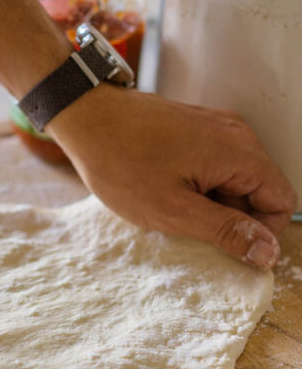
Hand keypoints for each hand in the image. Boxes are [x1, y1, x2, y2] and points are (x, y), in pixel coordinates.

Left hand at [49, 85, 296, 269]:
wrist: (86, 117)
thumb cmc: (122, 162)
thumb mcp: (174, 210)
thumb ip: (225, 231)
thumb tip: (268, 252)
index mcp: (240, 153)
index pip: (283, 202)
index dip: (261, 233)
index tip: (226, 247)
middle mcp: (237, 135)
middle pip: (260, 191)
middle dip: (231, 218)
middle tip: (187, 227)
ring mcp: (216, 129)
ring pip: (234, 181)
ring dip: (211, 204)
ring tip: (171, 207)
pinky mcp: (196, 129)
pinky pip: (214, 167)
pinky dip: (197, 186)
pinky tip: (165, 191)